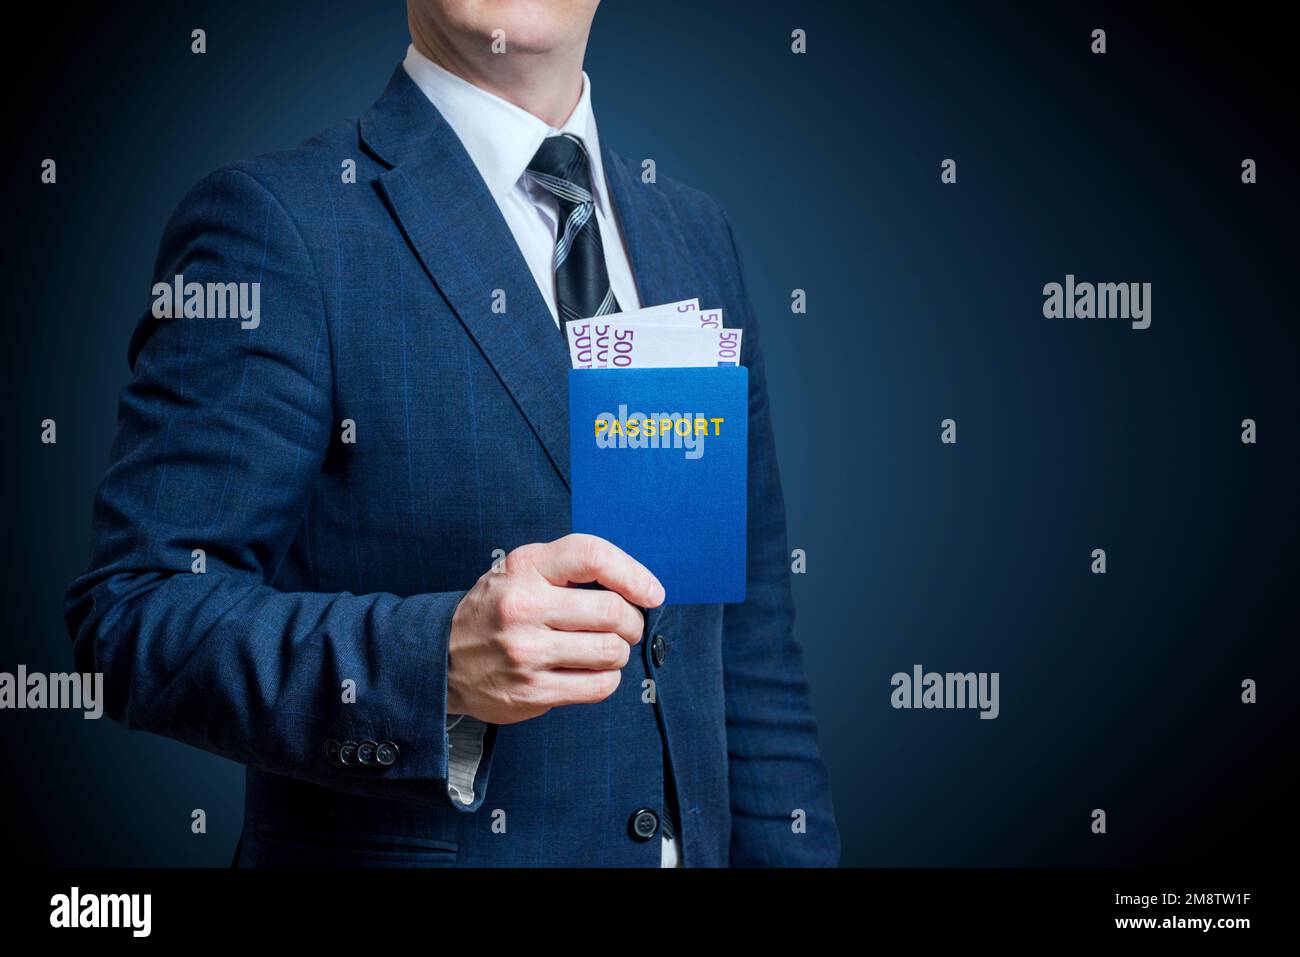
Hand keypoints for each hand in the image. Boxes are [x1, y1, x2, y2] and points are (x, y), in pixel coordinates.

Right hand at [447, 533, 664, 724]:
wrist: (441, 657)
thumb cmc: (496, 609)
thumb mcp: (520, 571)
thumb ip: (569, 569)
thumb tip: (638, 587)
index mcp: (524, 568)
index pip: (592, 556)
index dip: (633, 574)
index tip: (652, 593)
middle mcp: (523, 607)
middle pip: (611, 611)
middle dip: (632, 621)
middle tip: (626, 626)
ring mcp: (526, 653)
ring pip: (611, 652)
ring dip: (619, 652)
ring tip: (603, 648)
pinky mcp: (532, 691)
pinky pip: (599, 686)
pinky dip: (607, 678)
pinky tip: (591, 671)